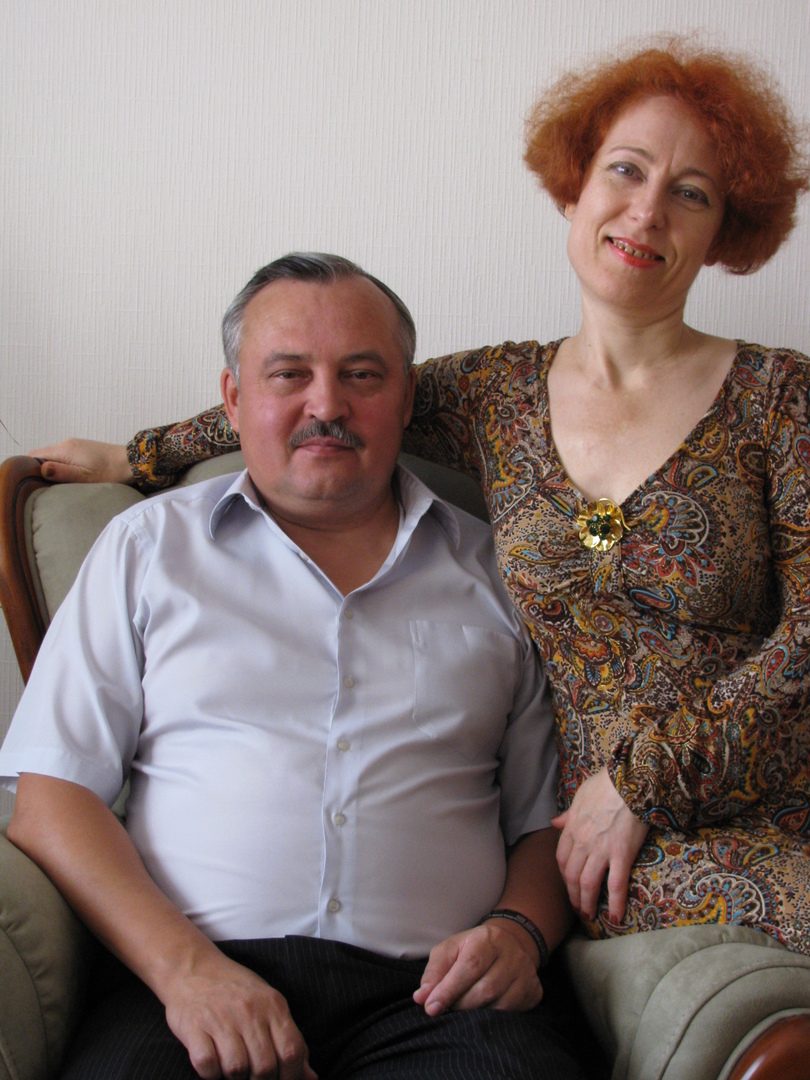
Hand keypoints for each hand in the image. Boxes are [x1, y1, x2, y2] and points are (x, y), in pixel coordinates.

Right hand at [28, 438, 132, 483]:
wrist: (132, 462)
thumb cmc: (111, 471)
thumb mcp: (84, 477)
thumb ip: (62, 472)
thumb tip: (40, 468)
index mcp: (64, 449)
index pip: (34, 455)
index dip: (30, 469)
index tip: (33, 483)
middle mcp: (67, 444)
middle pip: (43, 456)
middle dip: (40, 470)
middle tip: (46, 487)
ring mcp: (75, 445)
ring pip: (54, 457)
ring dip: (53, 470)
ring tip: (59, 485)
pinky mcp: (83, 449)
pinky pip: (65, 457)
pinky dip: (63, 467)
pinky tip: (70, 478)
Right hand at [163, 949, 316, 1079]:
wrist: (193, 968)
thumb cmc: (235, 989)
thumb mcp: (268, 1004)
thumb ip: (289, 1039)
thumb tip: (310, 1077)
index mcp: (273, 1005)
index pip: (292, 1051)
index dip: (292, 1077)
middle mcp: (249, 1011)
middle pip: (265, 1067)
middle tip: (254, 1076)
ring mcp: (220, 1019)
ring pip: (237, 1070)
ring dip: (235, 1077)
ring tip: (233, 1066)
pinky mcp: (194, 1028)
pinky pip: (207, 1065)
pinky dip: (210, 1073)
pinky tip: (213, 1061)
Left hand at [413, 921, 541, 1016]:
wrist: (511, 942)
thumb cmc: (474, 949)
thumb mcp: (451, 950)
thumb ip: (434, 971)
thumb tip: (421, 998)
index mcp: (487, 939)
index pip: (469, 967)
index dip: (448, 990)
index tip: (431, 1008)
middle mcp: (511, 954)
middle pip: (484, 989)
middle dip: (460, 1005)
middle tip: (447, 1008)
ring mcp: (526, 973)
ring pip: (498, 1005)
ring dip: (474, 1013)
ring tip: (463, 1008)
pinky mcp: (534, 991)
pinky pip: (512, 1013)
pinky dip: (492, 1017)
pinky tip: (482, 1011)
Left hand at [552, 768, 648, 922]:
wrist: (630, 781)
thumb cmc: (606, 784)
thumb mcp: (580, 795)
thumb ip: (568, 814)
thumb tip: (555, 822)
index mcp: (572, 827)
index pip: (561, 859)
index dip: (564, 876)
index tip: (569, 885)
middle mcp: (582, 842)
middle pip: (572, 876)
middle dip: (573, 895)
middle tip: (578, 908)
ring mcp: (601, 850)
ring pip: (588, 884)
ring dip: (587, 903)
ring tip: (590, 915)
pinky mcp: (621, 854)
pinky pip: (615, 885)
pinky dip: (614, 903)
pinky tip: (615, 917)